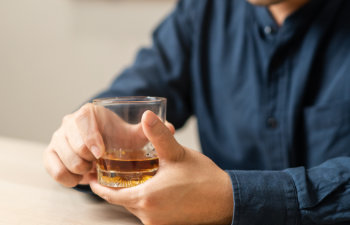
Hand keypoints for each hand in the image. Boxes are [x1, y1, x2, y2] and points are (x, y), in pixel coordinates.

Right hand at [44, 103, 174, 186]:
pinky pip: (52, 168)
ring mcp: (58, 137)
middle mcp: (69, 122)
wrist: (103, 145)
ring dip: (78, 168)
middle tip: (99, 164)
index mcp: (89, 113)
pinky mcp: (51, 153)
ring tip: (92, 170)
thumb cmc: (119, 140)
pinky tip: (81, 178)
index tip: (101, 153)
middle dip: (85, 157)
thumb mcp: (134, 136)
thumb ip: (150, 132)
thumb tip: (170, 127)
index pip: (83, 119)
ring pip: (60, 155)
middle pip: (69, 139)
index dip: (90, 137)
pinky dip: (67, 177)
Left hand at [89, 111, 233, 224]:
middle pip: (122, 201)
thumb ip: (158, 135)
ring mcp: (158, 223)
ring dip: (131, 194)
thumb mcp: (177, 154)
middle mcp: (148, 215)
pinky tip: (152, 188)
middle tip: (112, 172)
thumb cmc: (202, 177)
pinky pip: (147, 213)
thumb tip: (146, 116)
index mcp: (146, 198)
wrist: (226, 200)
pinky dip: (144, 201)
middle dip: (116, 188)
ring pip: (135, 207)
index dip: (98, 186)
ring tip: (132, 177)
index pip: (110, 195)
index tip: (91, 177)